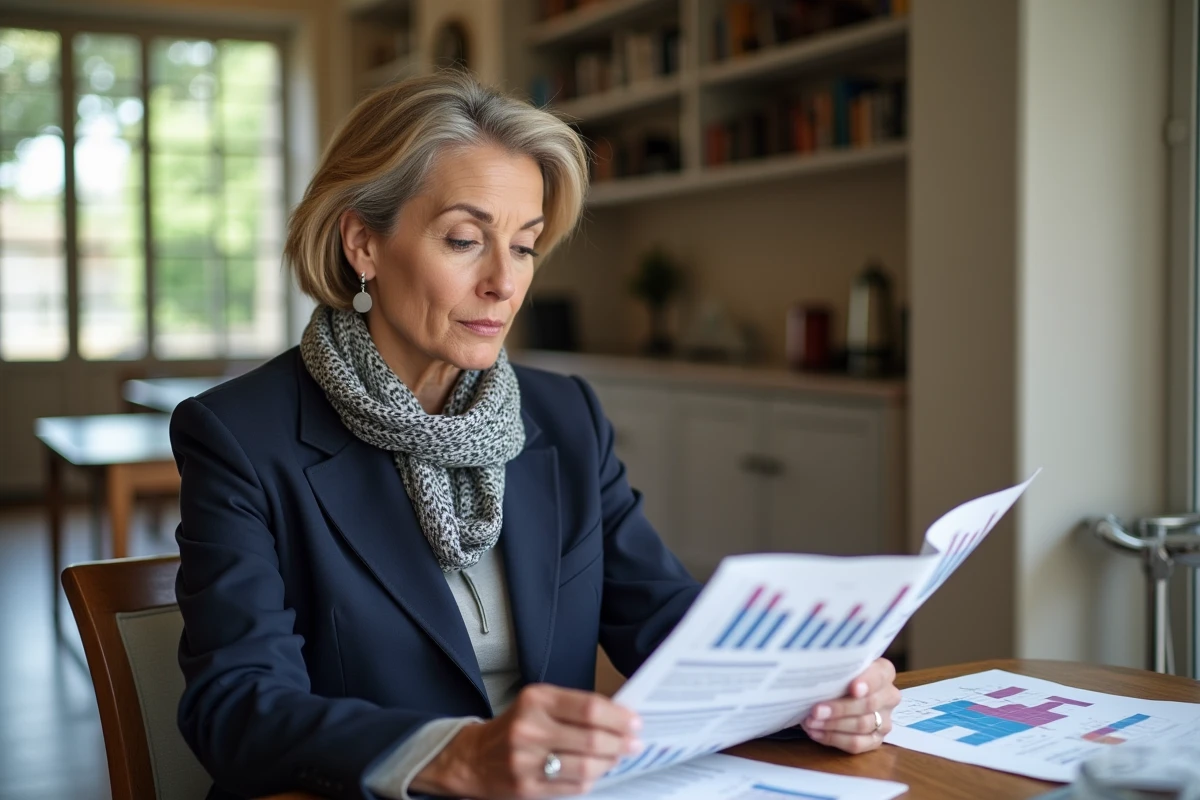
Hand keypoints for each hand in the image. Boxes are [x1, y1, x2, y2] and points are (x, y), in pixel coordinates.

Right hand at [412, 684, 642, 798]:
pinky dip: (591, 778)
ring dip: (610, 763)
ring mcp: (527, 761)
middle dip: (620, 742)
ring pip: (587, 766)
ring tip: (617, 757)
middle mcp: (530, 729)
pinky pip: (574, 786)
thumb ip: (576, 707)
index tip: (635, 722)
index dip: (618, 717)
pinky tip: (595, 771)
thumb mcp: (540, 704)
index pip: (589, 708)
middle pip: (592, 739)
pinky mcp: (528, 787)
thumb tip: (621, 716)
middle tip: (634, 742)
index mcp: (536, 701)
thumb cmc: (516, 726)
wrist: (473, 758)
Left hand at [801, 658, 899, 753]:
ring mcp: (885, 720)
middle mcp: (889, 696)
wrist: (837, 693)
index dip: (867, 682)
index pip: (879, 676)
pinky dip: (834, 739)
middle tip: (816, 710)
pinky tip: (816, 733)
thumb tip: (817, 673)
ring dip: (833, 725)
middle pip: (869, 704)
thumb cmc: (837, 675)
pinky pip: (857, 744)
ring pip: (862, 725)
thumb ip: (837, 669)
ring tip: (811, 722)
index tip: (853, 688)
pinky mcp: (876, 740)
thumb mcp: (838, 666)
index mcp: (884, 672)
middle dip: (840, 709)